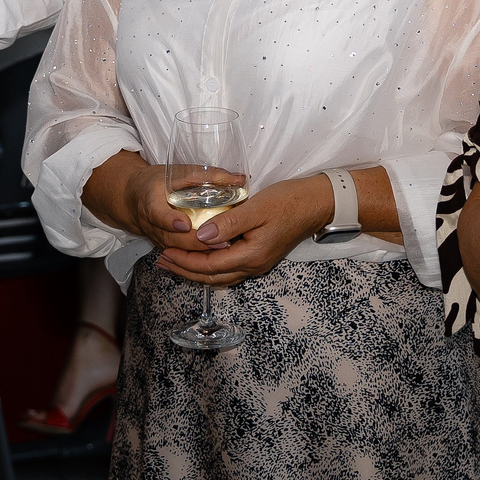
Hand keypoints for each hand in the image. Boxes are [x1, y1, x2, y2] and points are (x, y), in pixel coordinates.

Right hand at [82, 151, 220, 256]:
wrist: (132, 198)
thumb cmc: (157, 182)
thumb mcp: (176, 173)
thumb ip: (206, 175)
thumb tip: (239, 179)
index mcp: (150, 201)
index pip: (157, 214)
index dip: (170, 220)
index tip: (184, 223)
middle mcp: (151, 225)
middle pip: (172, 238)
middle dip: (196, 242)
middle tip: (220, 242)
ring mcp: (157, 239)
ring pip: (177, 251)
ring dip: (199, 253)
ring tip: (224, 249)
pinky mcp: (164, 247)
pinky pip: (180, 256)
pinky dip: (197, 257)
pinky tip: (217, 256)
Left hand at [156, 174, 333, 286]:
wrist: (317, 203)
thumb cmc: (288, 202)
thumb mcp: (256, 208)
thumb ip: (228, 223)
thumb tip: (200, 236)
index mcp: (251, 256)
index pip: (209, 265)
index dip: (184, 261)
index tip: (164, 253)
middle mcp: (253, 265)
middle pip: (212, 277)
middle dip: (185, 271)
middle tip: (162, 262)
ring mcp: (257, 262)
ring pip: (220, 275)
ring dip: (195, 270)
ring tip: (175, 262)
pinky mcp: (259, 255)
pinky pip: (228, 268)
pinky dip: (209, 266)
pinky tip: (201, 257)